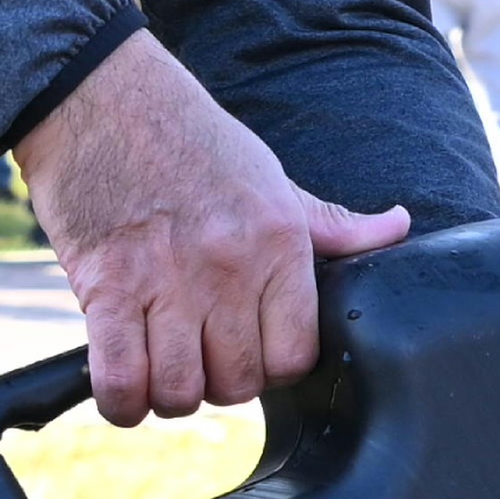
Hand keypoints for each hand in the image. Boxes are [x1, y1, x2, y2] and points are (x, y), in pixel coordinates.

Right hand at [16, 29, 409, 422]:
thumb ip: (331, 222)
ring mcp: (166, 279)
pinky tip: (123, 382)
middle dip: (216, 385)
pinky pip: (121, 381)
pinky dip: (121, 400)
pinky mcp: (106, 287)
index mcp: (280, 243)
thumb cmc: (189, 140)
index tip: (249, 351)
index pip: (296, 355)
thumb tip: (398, 226)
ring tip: (158, 366)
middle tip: (197, 356)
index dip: (272, 367)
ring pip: (180, 391)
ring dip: (166, 394)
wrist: (101, 97)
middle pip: (237, 384)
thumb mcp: (272, 177)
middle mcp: (230, 267)